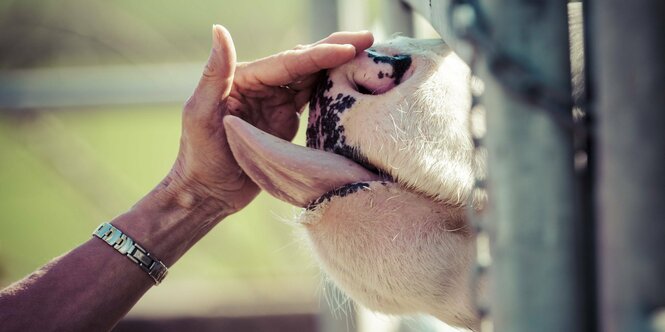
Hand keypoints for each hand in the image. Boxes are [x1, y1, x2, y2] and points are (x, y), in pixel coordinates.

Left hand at [165, 25, 373, 212]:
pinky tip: (352, 83)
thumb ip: (215, 72)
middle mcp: (263, 85)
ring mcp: (276, 103)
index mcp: (245, 78)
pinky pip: (313, 100)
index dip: (319, 54)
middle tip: (368, 39)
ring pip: (312, 78)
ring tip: (369, 55)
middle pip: (305, 63)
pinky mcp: (286, 122)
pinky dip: (332, 90)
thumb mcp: (201, 112)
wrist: (209, 192)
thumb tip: (219, 29)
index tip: (349, 48)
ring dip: (339, 66)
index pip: (288, 63)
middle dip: (336, 50)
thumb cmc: (198, 156)